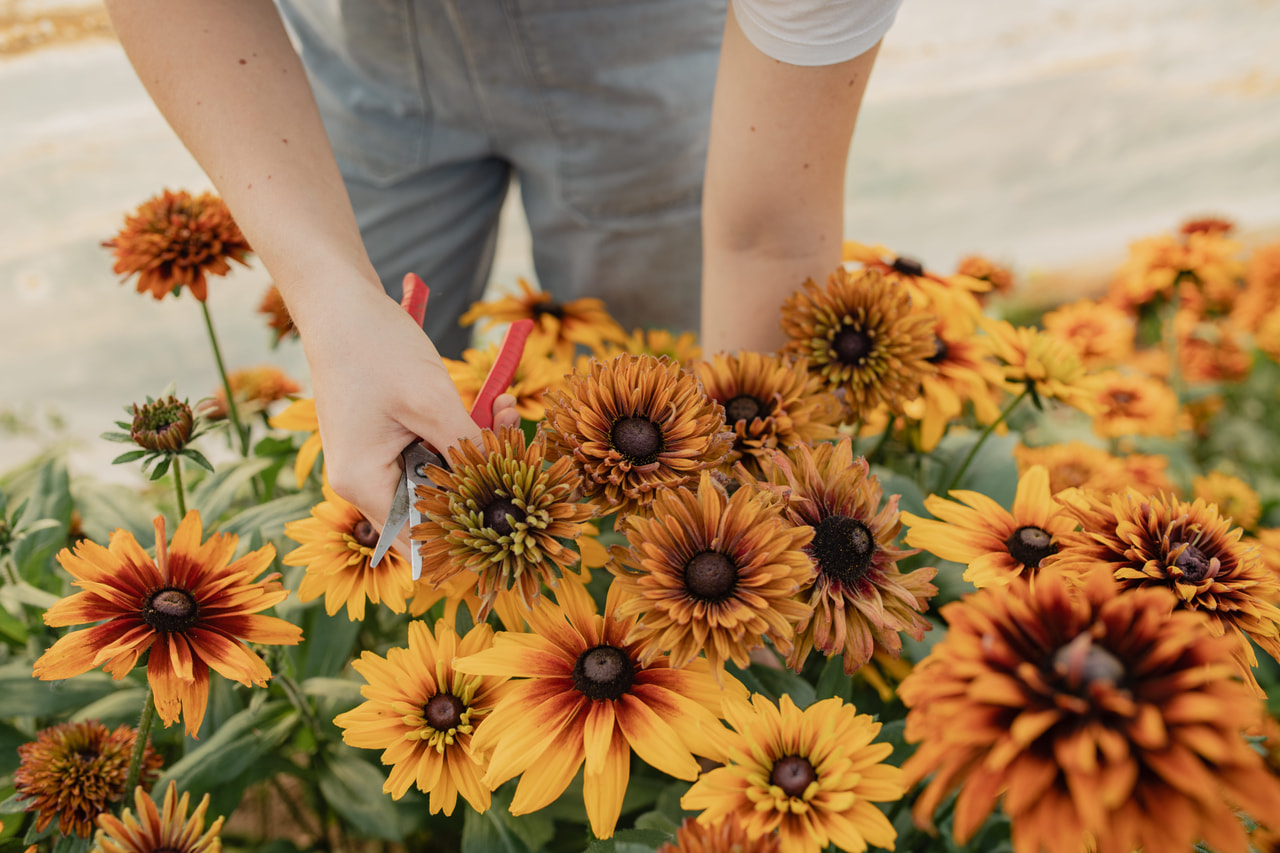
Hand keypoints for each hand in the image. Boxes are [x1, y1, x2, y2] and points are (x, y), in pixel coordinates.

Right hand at [297, 282, 518, 553]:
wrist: (340, 303)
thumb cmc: (376, 349)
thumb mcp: (432, 403)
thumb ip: (465, 451)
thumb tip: (500, 489)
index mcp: (363, 483)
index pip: (418, 539)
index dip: (465, 534)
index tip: (511, 517)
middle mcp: (363, 479)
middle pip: (434, 504)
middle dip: (481, 476)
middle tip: (515, 439)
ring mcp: (373, 458)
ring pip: (439, 473)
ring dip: (476, 448)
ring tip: (505, 409)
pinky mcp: (384, 438)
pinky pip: (431, 449)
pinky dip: (460, 432)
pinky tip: (491, 404)